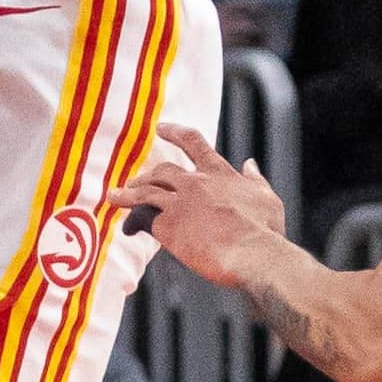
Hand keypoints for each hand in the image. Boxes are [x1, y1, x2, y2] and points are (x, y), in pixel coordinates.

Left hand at [104, 125, 286, 282]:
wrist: (253, 255)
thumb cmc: (265, 231)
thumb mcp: (267, 198)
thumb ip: (255, 179)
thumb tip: (249, 163)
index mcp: (218, 173)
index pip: (192, 142)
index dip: (174, 132)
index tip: (161, 127)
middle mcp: (195, 182)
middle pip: (162, 171)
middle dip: (146, 175)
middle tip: (136, 179)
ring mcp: (178, 203)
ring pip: (143, 192)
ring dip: (127, 193)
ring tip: (115, 195)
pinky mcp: (167, 227)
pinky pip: (142, 219)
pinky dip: (133, 221)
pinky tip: (128, 227)